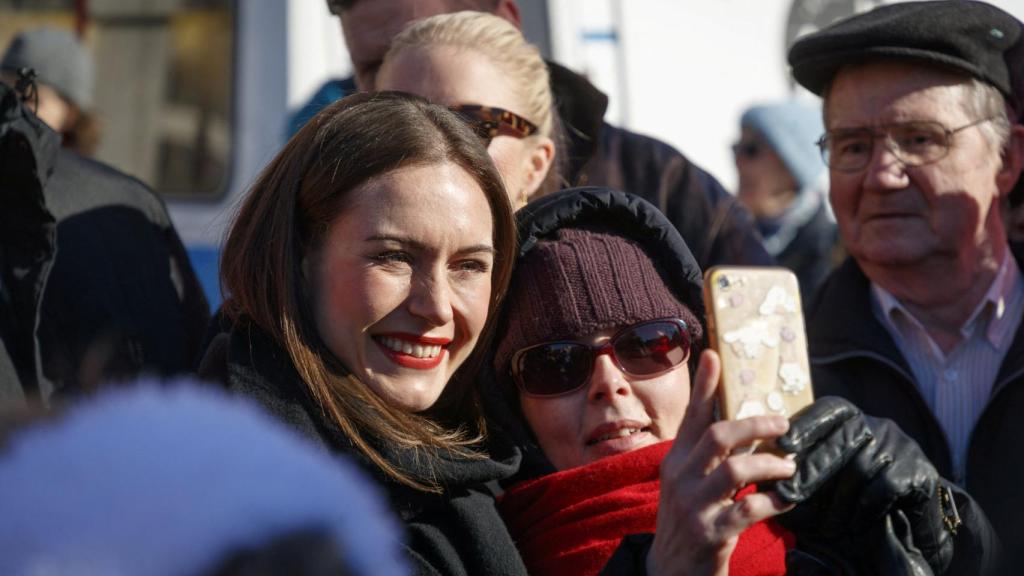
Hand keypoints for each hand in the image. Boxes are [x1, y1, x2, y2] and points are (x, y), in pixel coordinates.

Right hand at [647, 350, 795, 575]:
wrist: (670, 571)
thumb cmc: (686, 520)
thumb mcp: (686, 483)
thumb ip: (706, 455)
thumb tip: (739, 426)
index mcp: (675, 462)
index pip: (691, 418)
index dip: (703, 387)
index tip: (714, 356)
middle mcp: (680, 479)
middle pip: (718, 436)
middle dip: (756, 425)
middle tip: (783, 426)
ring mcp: (694, 507)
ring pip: (735, 470)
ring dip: (770, 465)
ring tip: (790, 468)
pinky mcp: (711, 534)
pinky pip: (749, 510)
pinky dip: (774, 502)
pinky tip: (786, 500)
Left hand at [769, 397, 955, 574]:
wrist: (914, 512)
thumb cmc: (858, 489)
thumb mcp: (831, 470)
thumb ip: (804, 464)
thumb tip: (768, 470)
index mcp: (853, 418)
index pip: (826, 411)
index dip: (804, 425)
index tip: (782, 445)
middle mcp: (877, 425)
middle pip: (840, 441)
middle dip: (812, 470)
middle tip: (789, 494)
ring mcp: (900, 445)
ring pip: (860, 467)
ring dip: (839, 500)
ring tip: (825, 526)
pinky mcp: (918, 470)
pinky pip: (883, 487)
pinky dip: (864, 509)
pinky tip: (853, 525)